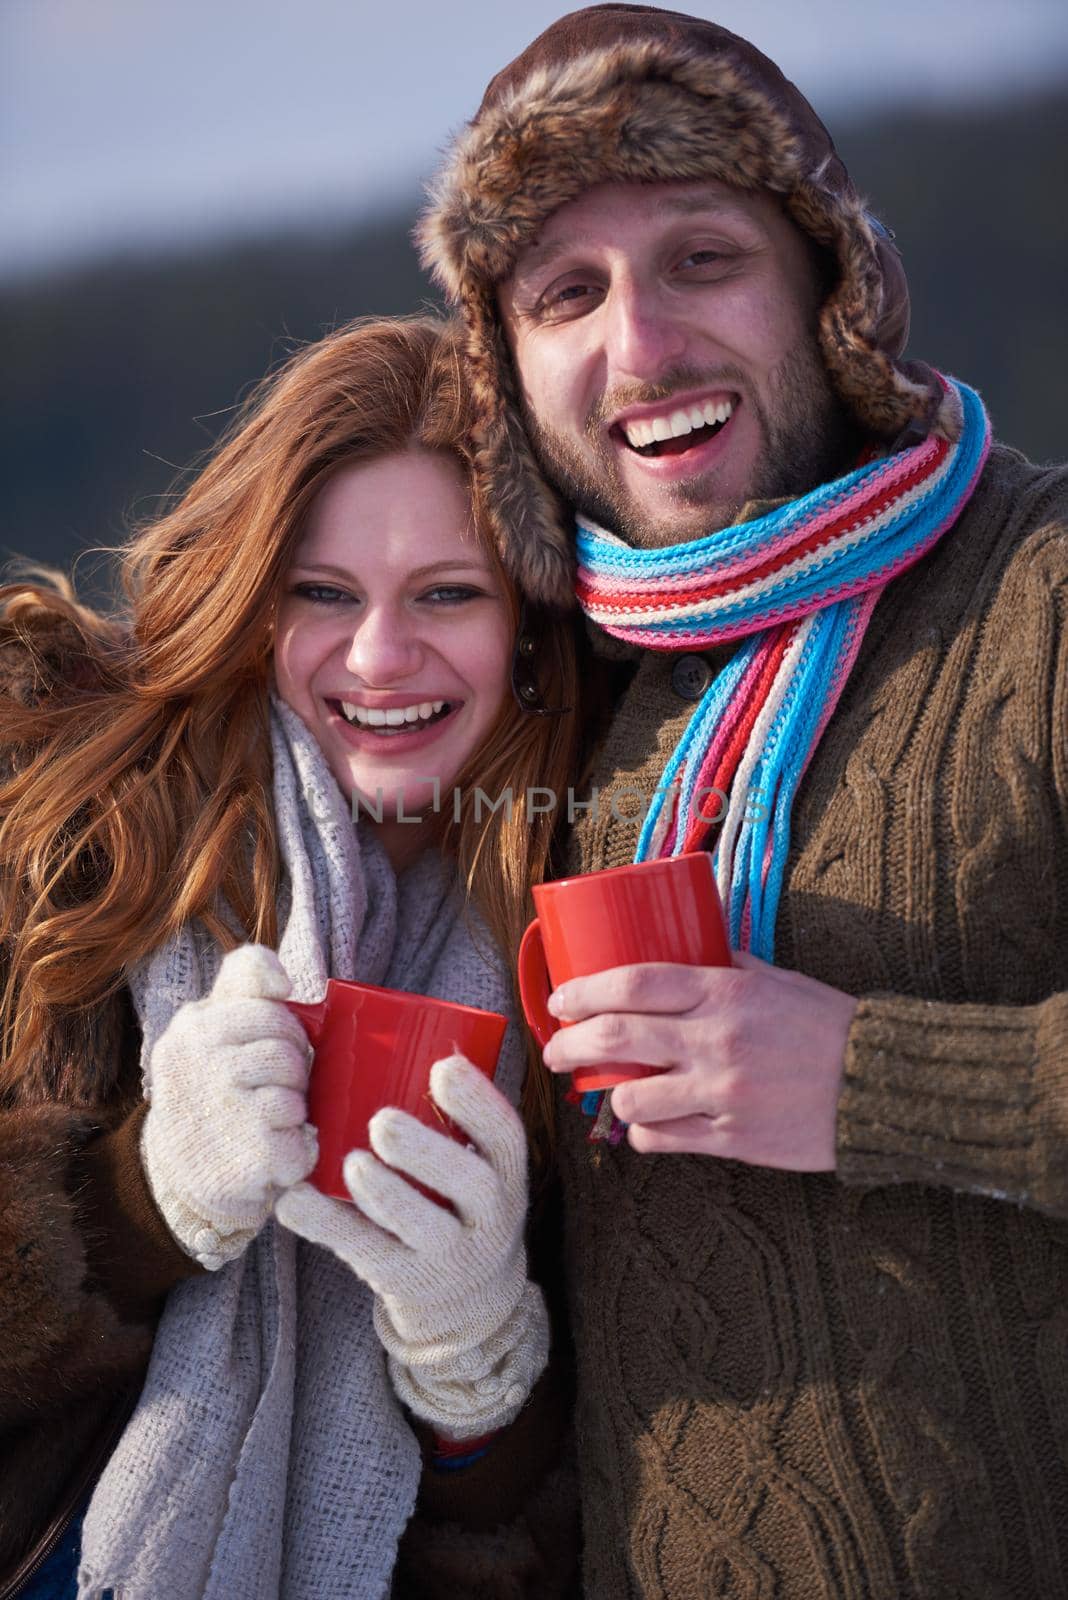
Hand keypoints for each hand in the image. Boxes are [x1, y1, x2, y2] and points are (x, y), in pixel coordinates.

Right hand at [141, 945, 317, 1267]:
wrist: (179, 1178)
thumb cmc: (213, 1089)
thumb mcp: (213, 1026)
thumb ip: (245, 983)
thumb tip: (283, 980)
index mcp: (194, 1025)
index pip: (265, 998)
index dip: (286, 1024)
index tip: (280, 1043)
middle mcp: (199, 1059)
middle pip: (290, 1045)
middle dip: (294, 1069)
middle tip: (272, 1091)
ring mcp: (223, 1104)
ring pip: (297, 1089)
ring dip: (294, 1110)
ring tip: (268, 1124)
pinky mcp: (250, 1152)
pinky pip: (305, 1138)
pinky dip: (300, 1151)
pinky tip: (273, 1155)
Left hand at [275, 1054, 548, 1439]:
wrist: (468, 1299)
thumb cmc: (455, 1199)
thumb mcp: (474, 1163)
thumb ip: (446, 1118)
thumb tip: (378, 1031)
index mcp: (505, 1172)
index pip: (505, 1134)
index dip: (478, 1101)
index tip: (442, 1066)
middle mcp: (490, 1217)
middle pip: (471, 1184)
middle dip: (427, 1152)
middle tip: (383, 1122)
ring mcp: (450, 1256)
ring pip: (423, 1228)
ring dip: (385, 1194)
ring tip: (352, 1164)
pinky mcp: (406, 1282)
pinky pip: (367, 1255)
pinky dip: (327, 1226)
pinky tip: (293, 1201)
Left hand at [542, 951, 857, 1169]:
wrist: (881, 1084)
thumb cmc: (828, 1025)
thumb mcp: (776, 979)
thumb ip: (727, 965)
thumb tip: (687, 946)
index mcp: (724, 992)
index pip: (633, 983)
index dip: (584, 990)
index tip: (560, 999)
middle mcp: (716, 1041)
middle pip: (615, 1038)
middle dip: (568, 1044)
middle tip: (553, 1050)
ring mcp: (722, 1093)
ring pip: (631, 1099)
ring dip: (609, 1096)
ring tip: (605, 1091)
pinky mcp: (734, 1138)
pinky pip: (664, 1140)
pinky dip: (644, 1133)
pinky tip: (646, 1125)